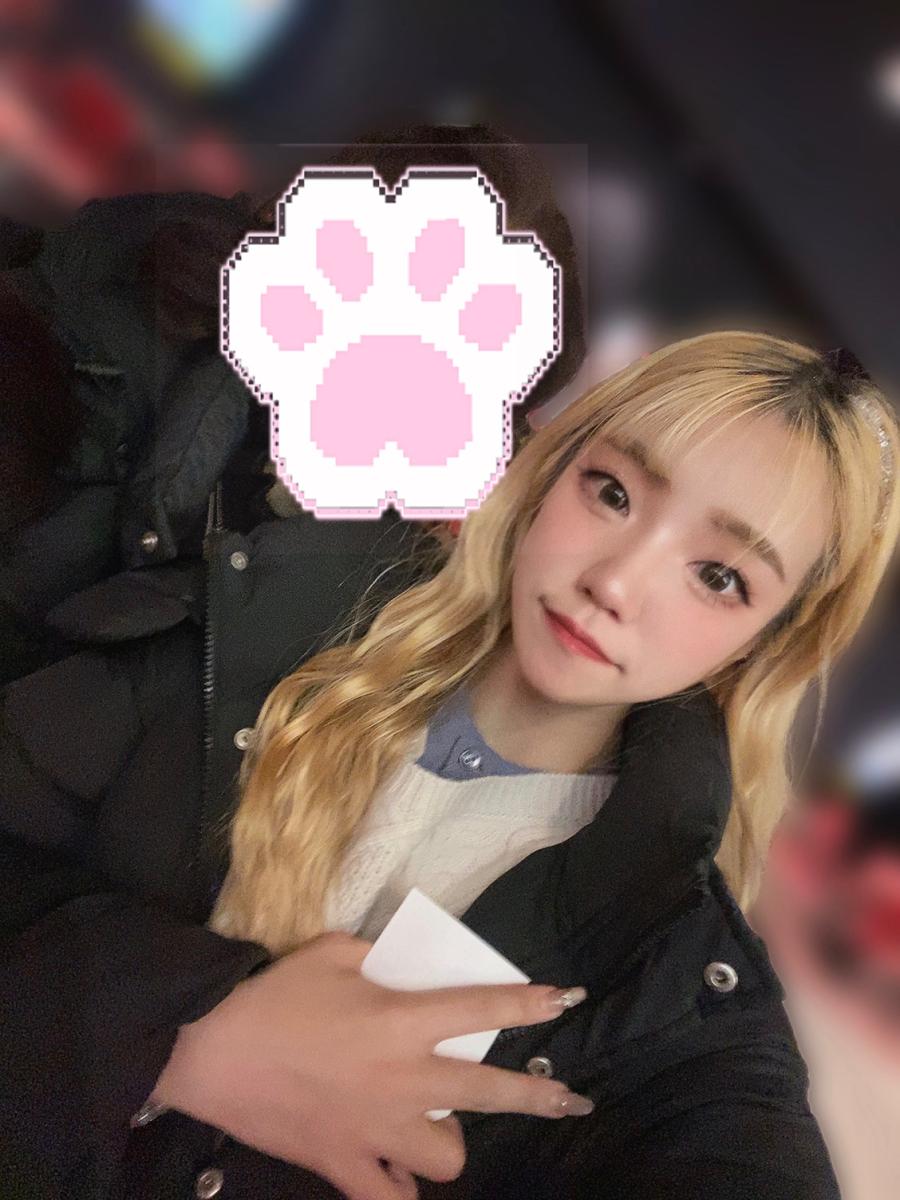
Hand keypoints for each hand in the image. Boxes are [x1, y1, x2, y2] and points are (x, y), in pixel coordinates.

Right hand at [151, 930, 592, 1199]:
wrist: (209, 1050)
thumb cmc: (274, 994)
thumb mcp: (333, 952)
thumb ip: (382, 959)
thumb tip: (407, 967)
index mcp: (400, 1021)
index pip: (480, 1010)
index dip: (527, 1005)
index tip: (564, 1000)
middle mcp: (402, 1079)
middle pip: (487, 1094)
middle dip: (537, 1096)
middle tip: (571, 1101)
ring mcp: (376, 1130)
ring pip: (449, 1157)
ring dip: (450, 1139)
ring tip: (435, 1122)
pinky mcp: (343, 1165)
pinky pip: (391, 1198)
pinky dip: (401, 1187)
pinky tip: (399, 1169)